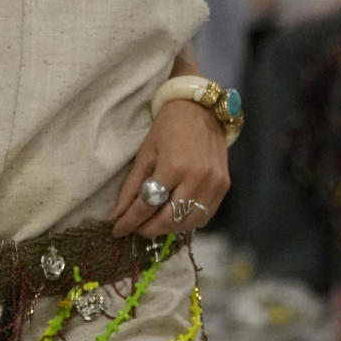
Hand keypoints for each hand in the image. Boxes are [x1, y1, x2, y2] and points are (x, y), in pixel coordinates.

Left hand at [111, 100, 229, 238]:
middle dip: (148, 229)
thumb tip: (116, 215)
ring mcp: (214, 184)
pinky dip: (187, 222)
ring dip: (168, 229)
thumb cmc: (167, 127)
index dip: (130, 222)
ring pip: (188, 223)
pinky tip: (174, 216)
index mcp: (173, 167)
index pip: (148, 205)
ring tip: (153, 223)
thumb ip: (131, 187)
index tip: (117, 231)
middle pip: (169, 220)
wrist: (200, 110)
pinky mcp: (224, 186)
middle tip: (135, 229)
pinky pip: (205, 216)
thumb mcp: (144, 153)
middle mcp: (197, 178)